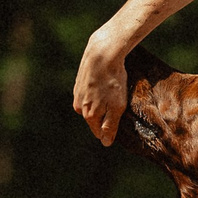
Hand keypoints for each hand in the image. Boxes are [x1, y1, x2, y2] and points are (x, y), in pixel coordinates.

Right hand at [73, 24, 131, 145]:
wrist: (102, 54)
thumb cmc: (112, 81)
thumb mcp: (116, 107)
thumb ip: (110, 126)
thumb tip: (105, 143)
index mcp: (88, 115)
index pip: (99, 132)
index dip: (111, 127)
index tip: (120, 115)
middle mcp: (79, 107)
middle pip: (95, 118)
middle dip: (106, 113)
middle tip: (118, 99)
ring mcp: (77, 94)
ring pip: (92, 104)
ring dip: (102, 100)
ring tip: (112, 89)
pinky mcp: (78, 82)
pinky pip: (90, 92)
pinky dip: (98, 90)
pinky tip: (105, 82)